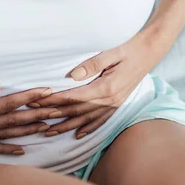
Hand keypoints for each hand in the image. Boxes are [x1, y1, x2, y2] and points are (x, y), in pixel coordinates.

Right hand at [0, 80, 59, 154]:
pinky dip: (7, 150)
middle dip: (37, 114)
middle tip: (58, 109)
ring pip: (6, 135)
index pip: (7, 104)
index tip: (47, 91)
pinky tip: (22, 150)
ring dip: (28, 131)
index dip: (28, 98)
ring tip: (49, 126)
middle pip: (12, 121)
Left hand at [29, 32, 169, 137]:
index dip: (55, 100)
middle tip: (35, 117)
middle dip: (55, 114)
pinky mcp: (117, 104)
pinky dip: (88, 127)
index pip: (74, 96)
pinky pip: (101, 120)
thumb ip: (92, 64)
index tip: (38, 101)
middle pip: (77, 110)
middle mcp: (110, 100)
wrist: (149, 53)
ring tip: (49, 131)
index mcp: (106, 87)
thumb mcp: (111, 53)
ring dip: (67, 126)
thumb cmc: (128, 51)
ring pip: (86, 119)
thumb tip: (73, 76)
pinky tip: (78, 134)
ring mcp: (114, 104)